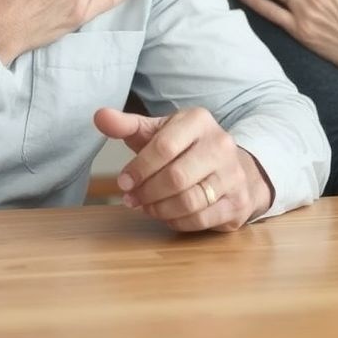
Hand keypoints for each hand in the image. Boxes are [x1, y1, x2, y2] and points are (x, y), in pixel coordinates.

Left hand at [93, 106, 273, 231]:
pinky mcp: (238, 202)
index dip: (138, 168)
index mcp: (198, 120)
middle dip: (147, 192)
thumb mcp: (157, 132)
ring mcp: (233, 174)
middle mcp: (221, 144)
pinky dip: (177, 222)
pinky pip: (202, 219)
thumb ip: (127, 125)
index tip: (123, 182)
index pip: (164, 147)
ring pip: (189, 201)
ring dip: (160, 209)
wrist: (231, 166)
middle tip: (131, 199)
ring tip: (147, 207)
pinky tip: (167, 215)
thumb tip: (99, 116)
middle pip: (176, 177)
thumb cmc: (184, 148)